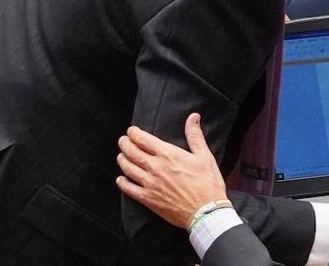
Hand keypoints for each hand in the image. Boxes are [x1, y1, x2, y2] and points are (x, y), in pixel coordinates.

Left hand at [116, 113, 227, 228]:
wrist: (205, 211)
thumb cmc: (207, 183)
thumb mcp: (204, 156)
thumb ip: (195, 135)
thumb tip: (193, 117)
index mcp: (168, 155)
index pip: (143, 139)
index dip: (134, 133)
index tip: (131, 130)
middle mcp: (155, 168)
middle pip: (132, 152)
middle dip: (125, 144)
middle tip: (123, 140)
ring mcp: (150, 184)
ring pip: (128, 169)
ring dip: (122, 160)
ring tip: (121, 156)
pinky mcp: (148, 199)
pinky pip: (129, 189)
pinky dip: (122, 183)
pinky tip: (120, 180)